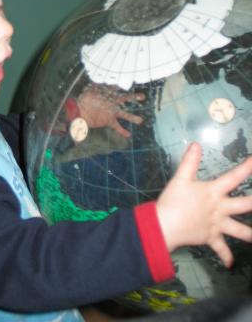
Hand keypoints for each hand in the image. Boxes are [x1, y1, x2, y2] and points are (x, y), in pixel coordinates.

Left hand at [77, 85, 143, 137]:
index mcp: (106, 94)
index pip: (115, 89)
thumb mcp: (87, 93)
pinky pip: (117, 126)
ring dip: (132, 117)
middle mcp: (111, 103)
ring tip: (140, 120)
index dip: (120, 87)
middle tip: (142, 96)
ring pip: (124, 114)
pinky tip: (128, 134)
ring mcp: (111, 112)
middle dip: (133, 97)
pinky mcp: (108, 120)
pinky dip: (122, 131)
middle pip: (124, 99)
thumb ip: (92, 88)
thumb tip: (94, 84)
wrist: (80, 112)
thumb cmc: (82, 101)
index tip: (126, 85)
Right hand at [156, 142, 251, 266]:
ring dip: (249, 233)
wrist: (165, 225)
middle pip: (244, 205)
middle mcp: (219, 208)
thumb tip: (196, 145)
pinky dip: (225, 256)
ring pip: (239, 230)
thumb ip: (190, 161)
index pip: (233, 178)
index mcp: (213, 192)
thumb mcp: (180, 178)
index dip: (247, 169)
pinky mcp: (210, 238)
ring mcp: (217, 225)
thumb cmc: (173, 200)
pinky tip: (230, 264)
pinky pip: (220, 249)